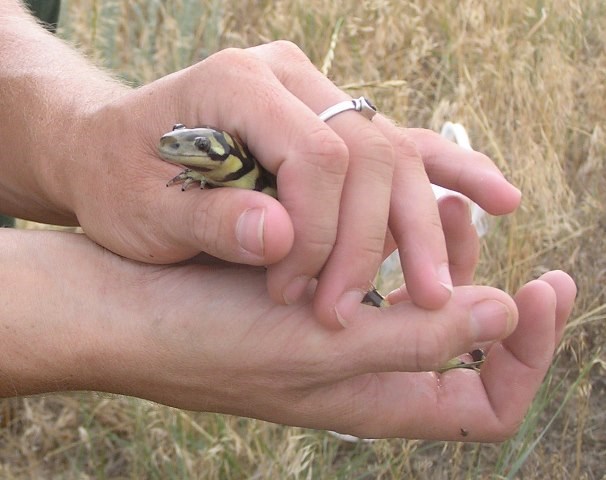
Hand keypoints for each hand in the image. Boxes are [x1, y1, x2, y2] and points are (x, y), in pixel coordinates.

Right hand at [0, 200, 573, 441]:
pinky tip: (396, 207)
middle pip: (462, 347)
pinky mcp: (315, 303)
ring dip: (447, 255)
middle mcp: (366, 376)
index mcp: (377, 404)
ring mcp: (341, 338)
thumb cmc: (211, 340)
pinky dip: (400, 244)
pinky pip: (381, 277)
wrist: (129, 312)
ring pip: (421, 302)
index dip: (528, 354)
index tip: (541, 287)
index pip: (487, 403)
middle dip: (495, 291)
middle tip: (495, 227)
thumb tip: (502, 315)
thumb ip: (416, 338)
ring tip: (450, 203)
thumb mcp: (321, 349)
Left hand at [67, 42, 518, 328]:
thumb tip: (282, 238)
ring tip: (436, 289)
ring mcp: (315, 96)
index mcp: (237, 84)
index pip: (319, 154)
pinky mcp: (330, 123)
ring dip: (415, 228)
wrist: (115, 152)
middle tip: (364, 310)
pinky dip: (448, 175)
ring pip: (393, 154)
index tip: (299, 291)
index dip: (323, 233)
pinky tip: (497, 198)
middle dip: (373, 241)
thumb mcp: (141, 211)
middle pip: (368, 153)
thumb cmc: (122, 181)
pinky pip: (400, 145)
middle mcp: (288, 78)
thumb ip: (210, 221)